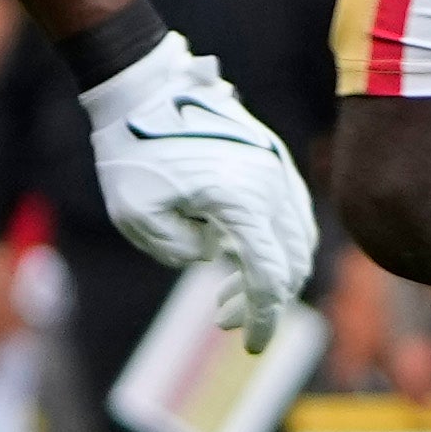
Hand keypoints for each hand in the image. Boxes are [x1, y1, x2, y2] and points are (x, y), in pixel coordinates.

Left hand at [83, 32, 317, 349]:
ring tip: (224, 291)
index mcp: (240, 199)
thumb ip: (178, 250)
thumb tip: (208, 255)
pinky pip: (289, 213)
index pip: (269, 276)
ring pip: (296, 238)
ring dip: (269, 273)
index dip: (263, 318)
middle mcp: (270, 183)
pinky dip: (274, 243)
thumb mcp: (138, 216)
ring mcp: (275, 167)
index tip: (249, 347)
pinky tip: (238, 254)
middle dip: (263, 301)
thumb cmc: (134, 149)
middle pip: (291, 263)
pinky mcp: (271, 158)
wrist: (144, 85)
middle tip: (222, 318)